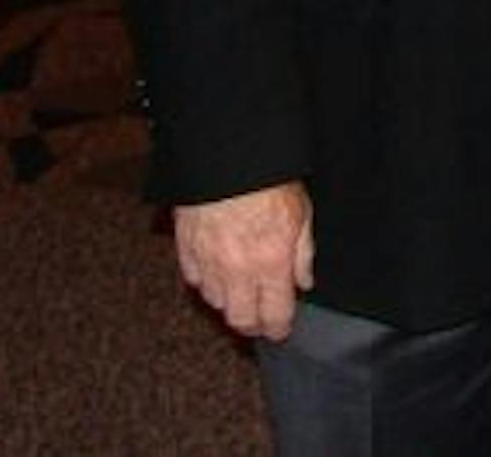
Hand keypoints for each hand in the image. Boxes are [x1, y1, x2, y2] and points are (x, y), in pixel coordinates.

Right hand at [174, 181, 314, 341]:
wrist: (226, 160)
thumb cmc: (268, 182)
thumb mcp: (302, 213)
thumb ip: (303, 253)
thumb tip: (303, 282)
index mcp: (270, 264)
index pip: (274, 315)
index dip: (279, 329)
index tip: (281, 330)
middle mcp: (237, 271)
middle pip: (240, 320)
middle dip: (253, 325)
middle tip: (262, 319)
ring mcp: (208, 264)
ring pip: (216, 303)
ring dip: (231, 302)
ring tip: (243, 291)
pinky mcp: (186, 251)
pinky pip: (195, 281)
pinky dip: (207, 282)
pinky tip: (218, 272)